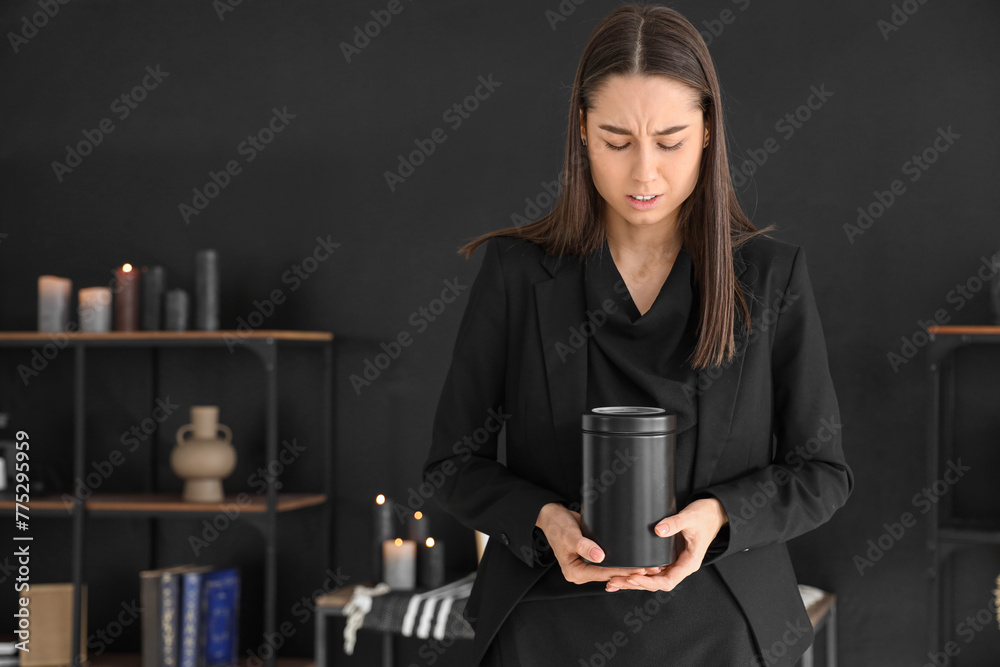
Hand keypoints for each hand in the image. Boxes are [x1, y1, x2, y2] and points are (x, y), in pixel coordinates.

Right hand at [535, 503, 652, 584]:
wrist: (552, 516)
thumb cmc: (557, 525)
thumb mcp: (568, 534)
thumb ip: (583, 545)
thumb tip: (599, 556)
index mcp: (574, 572)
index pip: (603, 574)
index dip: (623, 572)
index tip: (640, 569)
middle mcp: (581, 573)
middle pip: (610, 574)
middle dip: (630, 573)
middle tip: (652, 570)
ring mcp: (587, 567)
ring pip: (612, 570)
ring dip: (629, 569)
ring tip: (650, 567)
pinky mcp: (592, 559)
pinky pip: (609, 563)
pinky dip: (622, 562)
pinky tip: (636, 560)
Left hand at [604, 498, 727, 592]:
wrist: (713, 512)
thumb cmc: (704, 516)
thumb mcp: (690, 518)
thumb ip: (675, 523)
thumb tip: (659, 530)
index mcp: (689, 563)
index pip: (667, 581)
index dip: (649, 582)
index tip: (633, 577)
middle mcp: (681, 566)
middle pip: (656, 583)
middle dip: (635, 584)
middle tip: (614, 582)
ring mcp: (674, 562)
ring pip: (652, 578)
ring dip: (633, 581)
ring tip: (612, 582)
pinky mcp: (668, 556)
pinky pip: (652, 569)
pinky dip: (638, 572)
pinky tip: (623, 573)